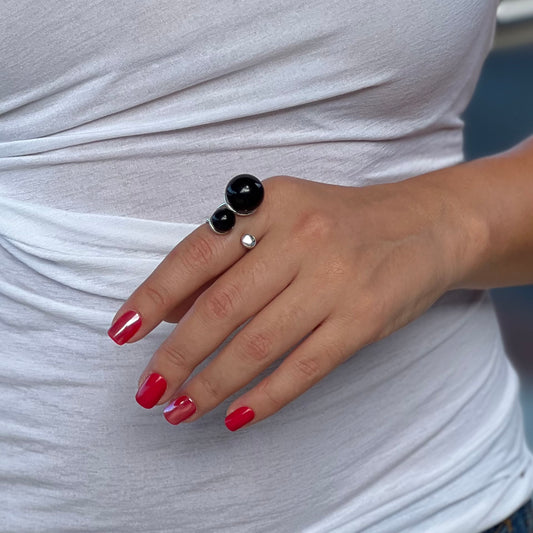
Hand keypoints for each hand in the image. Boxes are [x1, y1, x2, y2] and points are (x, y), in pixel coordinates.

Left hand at [108, 174, 471, 430]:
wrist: (425, 227)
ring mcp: (337, 280)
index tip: (123, 333)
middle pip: (222, 307)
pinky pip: (305, 367)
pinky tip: (238, 415)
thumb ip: (226, 258)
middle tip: (148, 390)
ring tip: (181, 409)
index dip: (153, 297)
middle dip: (177, 356)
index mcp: (271, 204)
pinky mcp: (365, 319)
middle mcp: (302, 237)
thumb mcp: (282, 219)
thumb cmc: (341, 224)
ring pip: (259, 344)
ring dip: (212, 384)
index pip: (197, 254)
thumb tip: (167, 309)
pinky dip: (267, 396)